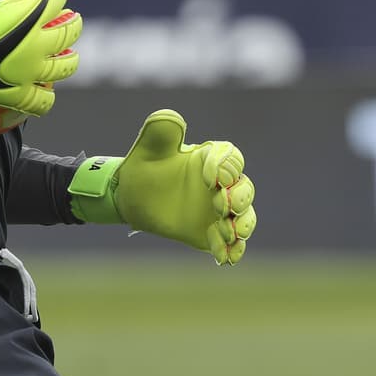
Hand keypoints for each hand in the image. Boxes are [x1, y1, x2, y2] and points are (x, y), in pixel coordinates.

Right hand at [0, 0, 81, 115]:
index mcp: (29, 14)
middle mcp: (36, 44)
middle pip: (69, 31)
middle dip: (73, 22)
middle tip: (71, 18)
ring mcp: (29, 73)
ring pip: (64, 66)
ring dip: (69, 58)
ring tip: (69, 54)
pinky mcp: (16, 95)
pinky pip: (41, 102)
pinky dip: (46, 97)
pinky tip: (44, 91)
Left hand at [68, 109, 256, 264]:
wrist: (130, 198)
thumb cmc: (142, 167)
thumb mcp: (147, 148)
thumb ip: (161, 132)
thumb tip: (172, 117)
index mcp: (210, 159)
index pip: (232, 159)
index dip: (227, 167)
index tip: (210, 178)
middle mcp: (220, 185)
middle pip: (245, 189)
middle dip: (239, 198)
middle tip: (220, 204)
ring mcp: (218, 211)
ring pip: (245, 217)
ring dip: (242, 225)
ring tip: (228, 232)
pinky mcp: (212, 233)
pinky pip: (230, 243)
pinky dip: (232, 250)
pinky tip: (224, 257)